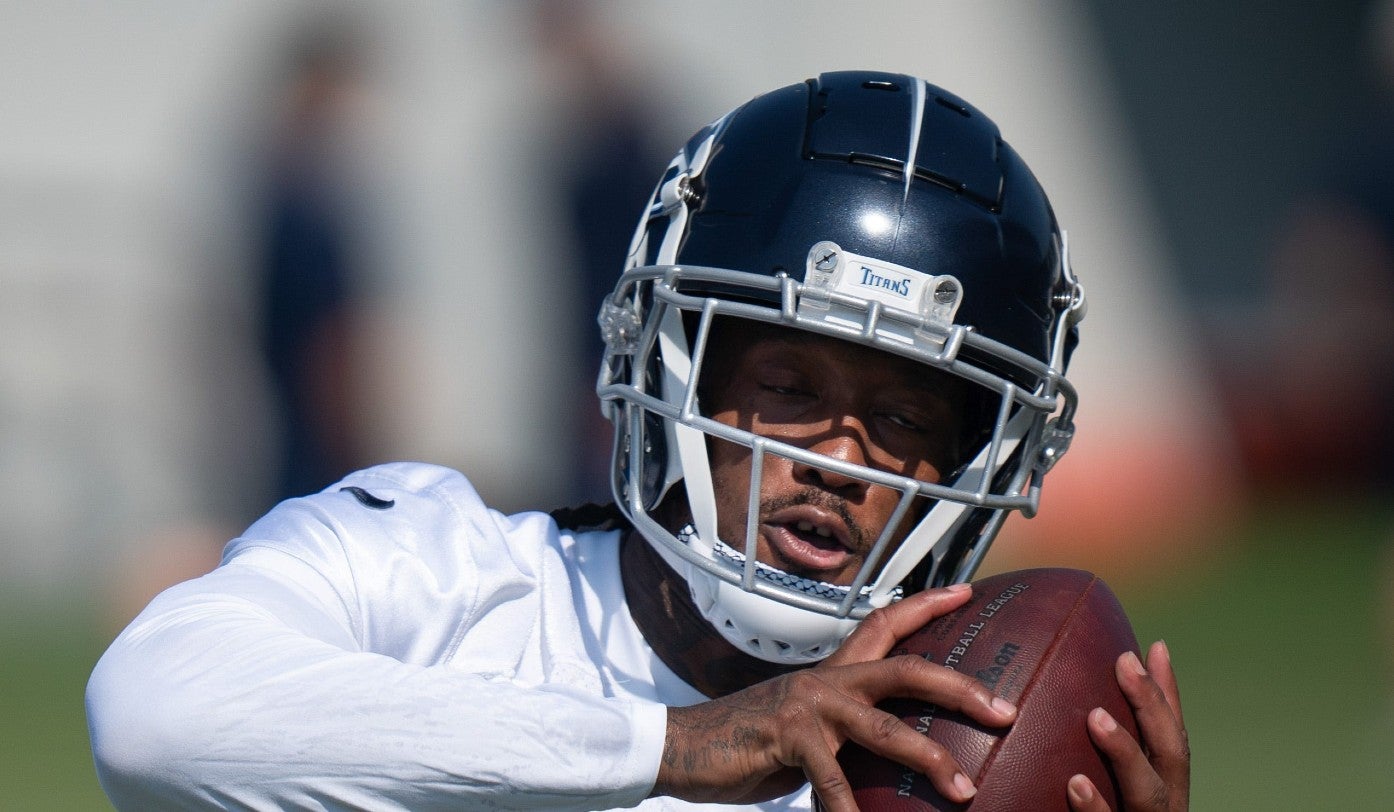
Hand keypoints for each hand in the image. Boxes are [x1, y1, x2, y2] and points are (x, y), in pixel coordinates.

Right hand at [654, 584, 1017, 810]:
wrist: (682, 746)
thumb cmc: (747, 743)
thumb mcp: (806, 731)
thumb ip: (845, 735)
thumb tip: (889, 760)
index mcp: (833, 674)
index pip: (885, 624)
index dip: (927, 605)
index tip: (968, 592)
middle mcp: (827, 681)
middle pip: (906, 668)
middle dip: (961, 687)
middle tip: (1005, 710)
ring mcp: (808, 707)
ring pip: (884, 727)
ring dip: (930, 758)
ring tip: (966, 789)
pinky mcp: (787, 738)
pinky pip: (832, 781)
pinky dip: (852, 811)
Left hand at [1067, 640, 1189, 810]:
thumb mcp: (1117, 787)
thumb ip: (1111, 752)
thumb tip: (1092, 698)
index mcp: (1165, 789)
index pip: (1172, 735)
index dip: (1167, 694)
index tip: (1154, 646)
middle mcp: (1164, 807)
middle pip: (1171, 755)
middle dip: (1152, 707)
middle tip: (1125, 661)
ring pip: (1148, 793)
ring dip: (1125, 753)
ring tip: (1096, 717)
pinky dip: (1096, 807)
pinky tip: (1075, 785)